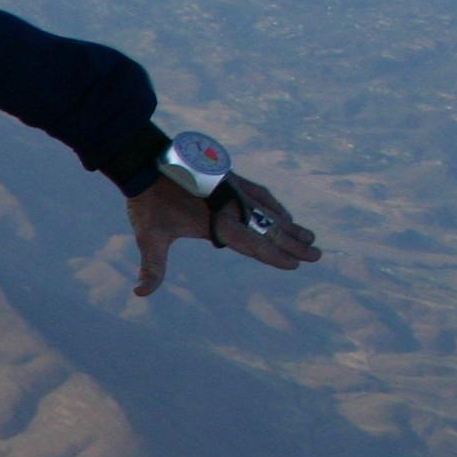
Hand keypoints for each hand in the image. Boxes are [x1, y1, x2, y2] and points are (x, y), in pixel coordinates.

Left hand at [128, 172, 322, 296]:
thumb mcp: (148, 238)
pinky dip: (274, 206)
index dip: (275, 256)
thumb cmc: (148, 203)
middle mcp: (233, 206)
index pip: (254, 244)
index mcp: (219, 222)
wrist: (148, 163)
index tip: (295, 265)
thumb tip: (140, 293)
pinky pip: (260, 194)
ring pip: (269, 211)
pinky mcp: (231, 180)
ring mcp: (235, 190)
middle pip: (270, 229)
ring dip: (289, 226)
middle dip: (294, 244)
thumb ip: (152, 267)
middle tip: (317, 255)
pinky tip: (283, 213)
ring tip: (310, 237)